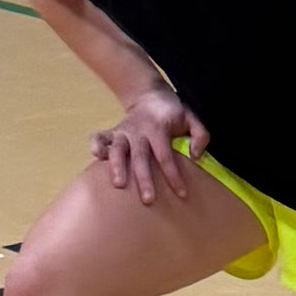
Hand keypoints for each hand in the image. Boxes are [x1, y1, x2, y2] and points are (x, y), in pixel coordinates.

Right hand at [95, 86, 201, 202]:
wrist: (150, 95)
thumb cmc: (173, 113)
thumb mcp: (191, 118)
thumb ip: (200, 135)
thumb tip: (195, 156)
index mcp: (159, 129)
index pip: (166, 156)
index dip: (173, 175)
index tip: (182, 193)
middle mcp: (139, 131)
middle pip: (140, 157)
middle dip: (144, 179)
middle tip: (148, 200)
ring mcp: (124, 131)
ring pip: (118, 149)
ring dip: (117, 166)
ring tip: (118, 184)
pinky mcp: (113, 132)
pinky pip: (101, 137)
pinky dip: (96, 145)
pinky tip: (96, 156)